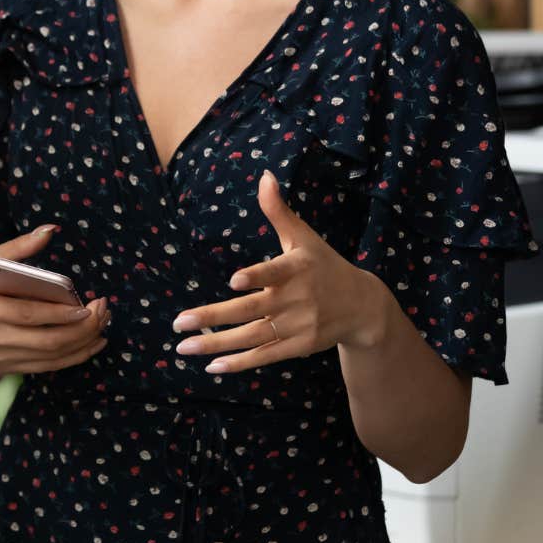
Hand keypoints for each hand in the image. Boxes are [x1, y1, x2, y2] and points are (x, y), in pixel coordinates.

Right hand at [0, 225, 109, 375]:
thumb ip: (18, 247)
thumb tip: (50, 230)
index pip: (29, 314)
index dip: (61, 313)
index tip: (87, 304)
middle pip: (47, 340)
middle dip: (82, 329)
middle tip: (103, 312)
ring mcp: (0, 357)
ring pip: (51, 356)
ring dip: (83, 343)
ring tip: (102, 324)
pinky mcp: (8, 368)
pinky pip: (48, 367)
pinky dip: (74, 357)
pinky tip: (92, 343)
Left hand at [171, 171, 390, 373]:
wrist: (363, 306)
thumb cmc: (325, 265)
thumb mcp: (304, 237)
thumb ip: (278, 211)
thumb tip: (264, 175)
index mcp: (296, 269)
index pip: (274, 272)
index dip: (256, 277)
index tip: (234, 281)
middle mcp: (296, 299)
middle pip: (250, 310)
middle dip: (213, 317)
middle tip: (179, 322)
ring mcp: (297, 326)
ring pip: (252, 336)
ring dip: (217, 344)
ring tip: (184, 347)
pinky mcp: (299, 346)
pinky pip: (265, 355)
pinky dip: (240, 363)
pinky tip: (212, 366)